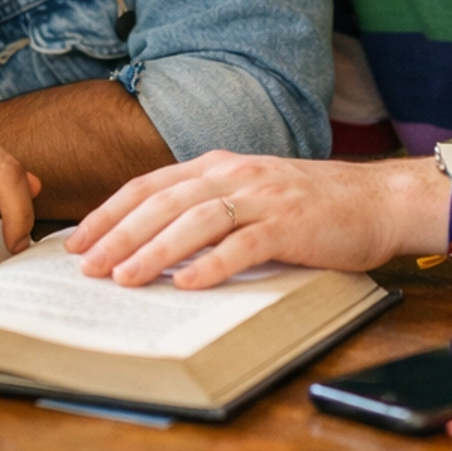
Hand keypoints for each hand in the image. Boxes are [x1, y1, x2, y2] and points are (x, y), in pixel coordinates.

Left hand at [66, 149, 405, 287]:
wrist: (375, 201)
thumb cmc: (307, 206)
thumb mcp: (248, 194)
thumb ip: (205, 207)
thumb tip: (148, 243)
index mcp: (218, 166)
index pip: (150, 185)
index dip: (110, 212)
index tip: (76, 241)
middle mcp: (235, 174)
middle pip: (164, 202)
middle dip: (119, 234)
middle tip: (87, 266)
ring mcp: (264, 197)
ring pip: (197, 220)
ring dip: (155, 249)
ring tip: (125, 278)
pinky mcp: (291, 224)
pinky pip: (245, 244)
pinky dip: (213, 264)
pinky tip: (188, 284)